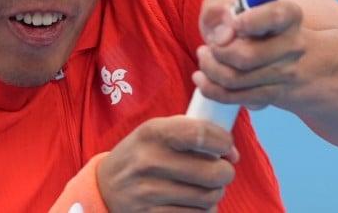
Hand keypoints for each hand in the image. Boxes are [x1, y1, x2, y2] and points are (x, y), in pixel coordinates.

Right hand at [97, 116, 236, 211]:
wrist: (105, 188)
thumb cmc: (141, 155)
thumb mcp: (155, 133)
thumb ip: (192, 133)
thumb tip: (232, 154)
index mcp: (152, 133)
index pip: (201, 134)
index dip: (223, 141)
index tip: (227, 148)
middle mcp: (149, 161)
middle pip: (212, 172)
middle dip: (225, 172)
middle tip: (220, 171)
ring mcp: (148, 193)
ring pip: (208, 198)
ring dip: (215, 194)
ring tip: (204, 187)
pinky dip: (202, 211)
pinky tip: (193, 203)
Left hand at [192, 0, 305, 109]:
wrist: (287, 56)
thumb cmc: (252, 24)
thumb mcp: (232, 6)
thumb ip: (219, 8)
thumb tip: (221, 35)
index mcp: (288, 15)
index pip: (275, 16)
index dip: (251, 21)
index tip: (234, 23)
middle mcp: (293, 45)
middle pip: (246, 56)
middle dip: (218, 51)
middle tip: (210, 45)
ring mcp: (286, 73)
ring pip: (236, 79)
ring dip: (210, 69)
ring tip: (204, 57)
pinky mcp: (274, 96)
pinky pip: (236, 97)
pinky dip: (212, 89)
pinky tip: (202, 78)